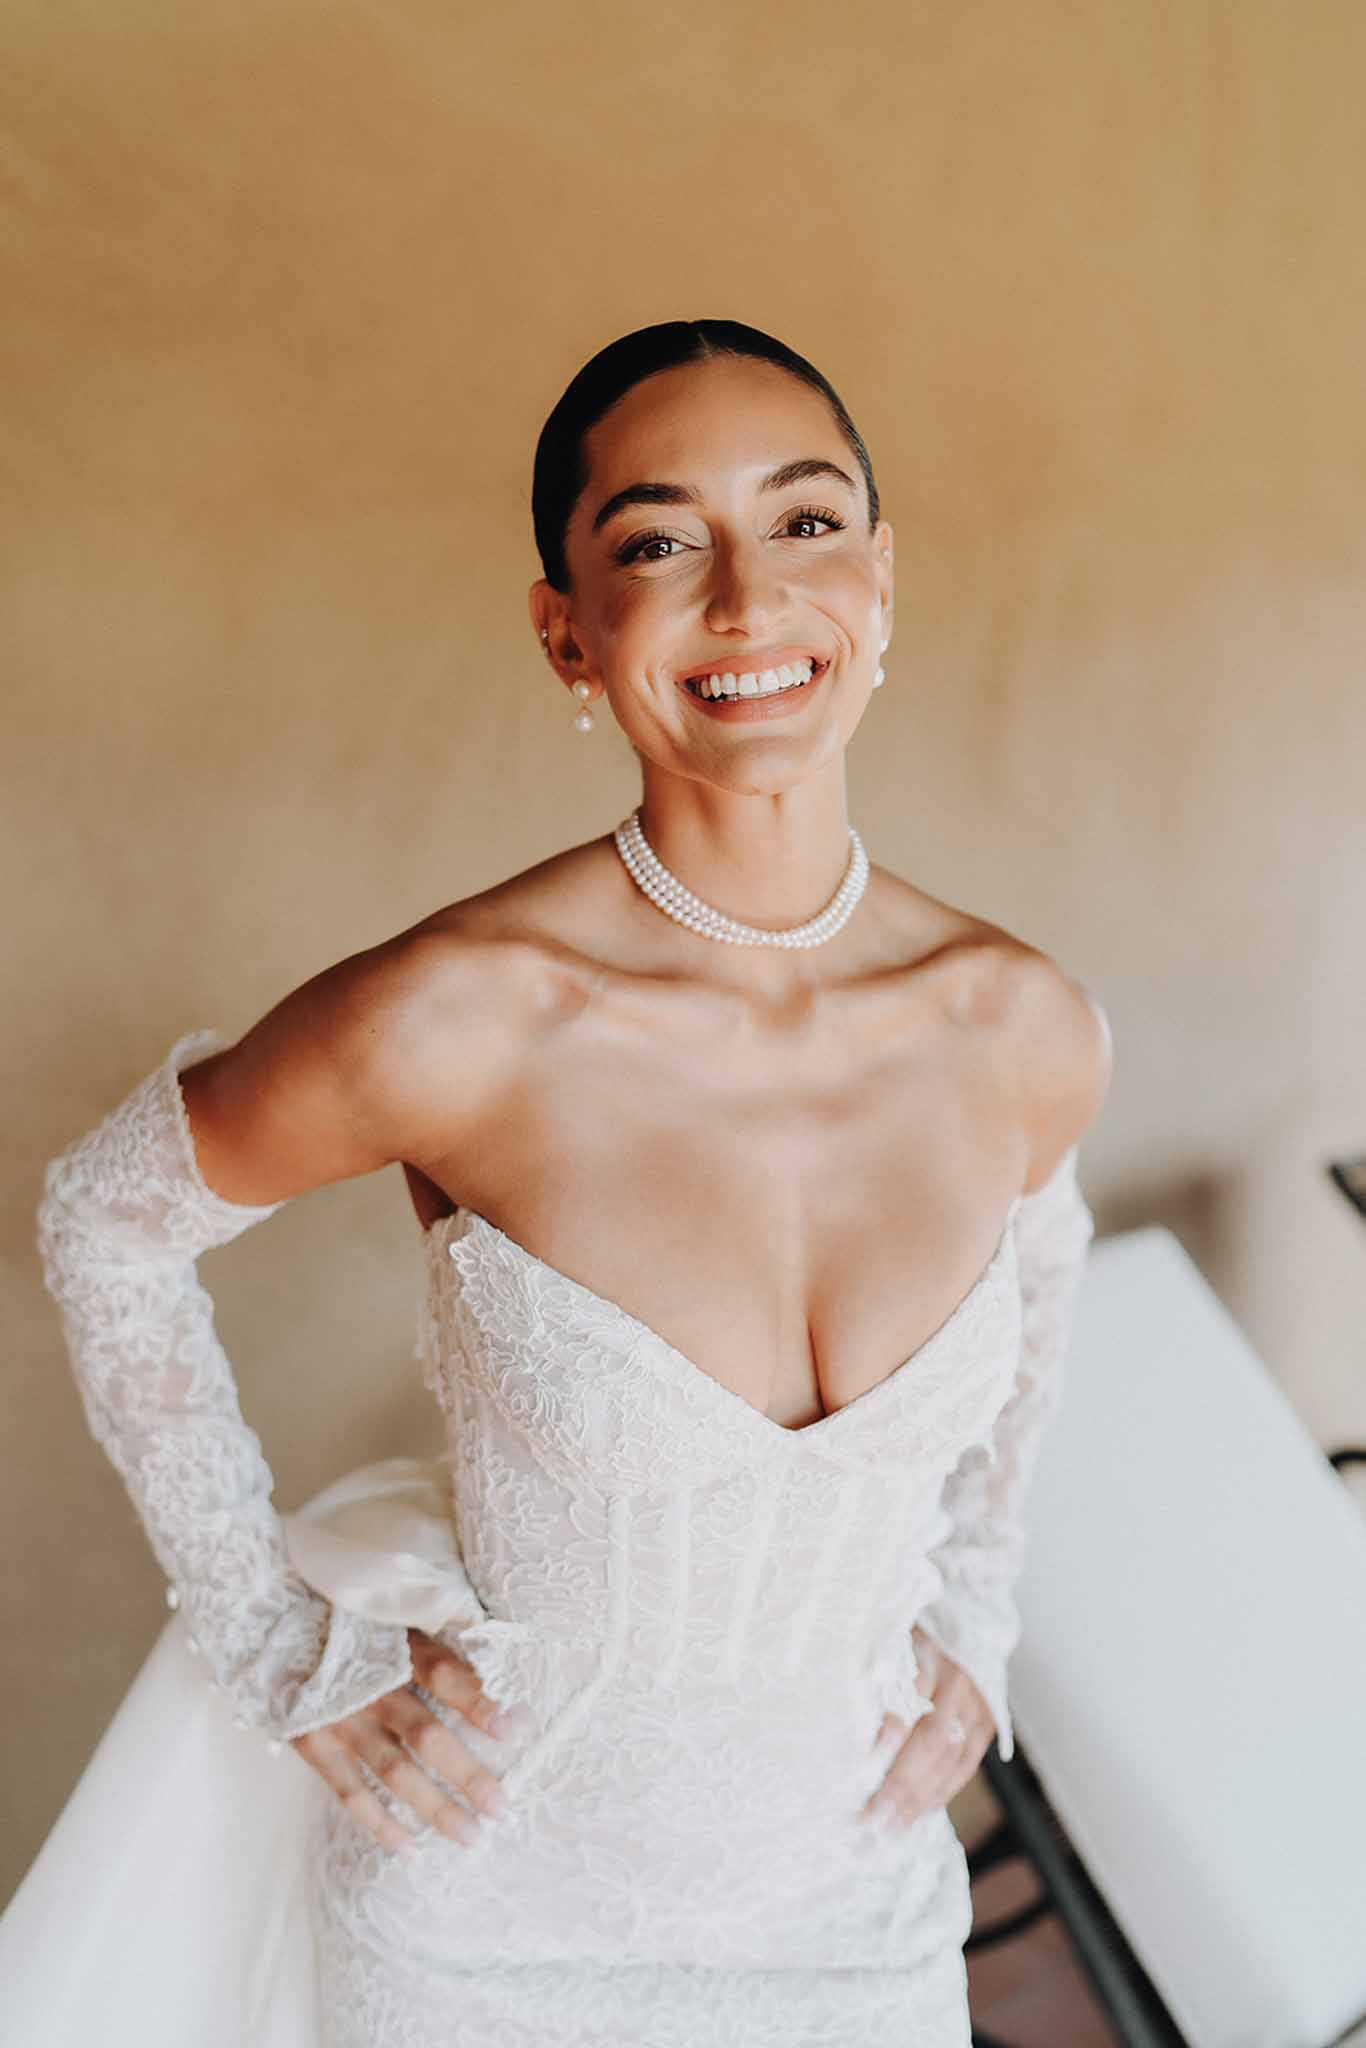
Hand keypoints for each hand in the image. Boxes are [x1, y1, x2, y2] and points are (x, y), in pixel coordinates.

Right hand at [291, 1626, 516, 1853]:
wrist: (278, 1626)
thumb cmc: (352, 1623)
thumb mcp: (393, 1619)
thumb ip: (433, 1643)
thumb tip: (490, 1662)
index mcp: (394, 1649)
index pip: (442, 1675)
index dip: (476, 1702)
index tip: (512, 1731)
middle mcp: (370, 1687)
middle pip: (426, 1735)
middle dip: (465, 1774)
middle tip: (500, 1808)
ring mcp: (340, 1719)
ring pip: (394, 1771)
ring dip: (434, 1807)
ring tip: (470, 1837)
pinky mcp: (312, 1743)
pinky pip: (349, 1792)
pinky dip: (378, 1822)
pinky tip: (408, 1848)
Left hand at [860, 1627, 995, 1830]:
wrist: (971, 1613)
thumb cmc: (916, 1627)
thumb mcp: (893, 1635)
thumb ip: (878, 1670)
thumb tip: (852, 1722)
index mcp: (933, 1653)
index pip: (912, 1700)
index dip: (891, 1733)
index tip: (865, 1763)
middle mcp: (961, 1682)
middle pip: (932, 1741)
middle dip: (902, 1783)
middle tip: (872, 1815)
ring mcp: (979, 1705)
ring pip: (951, 1760)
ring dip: (921, 1798)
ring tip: (892, 1827)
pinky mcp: (989, 1723)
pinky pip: (966, 1766)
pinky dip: (943, 1792)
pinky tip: (920, 1813)